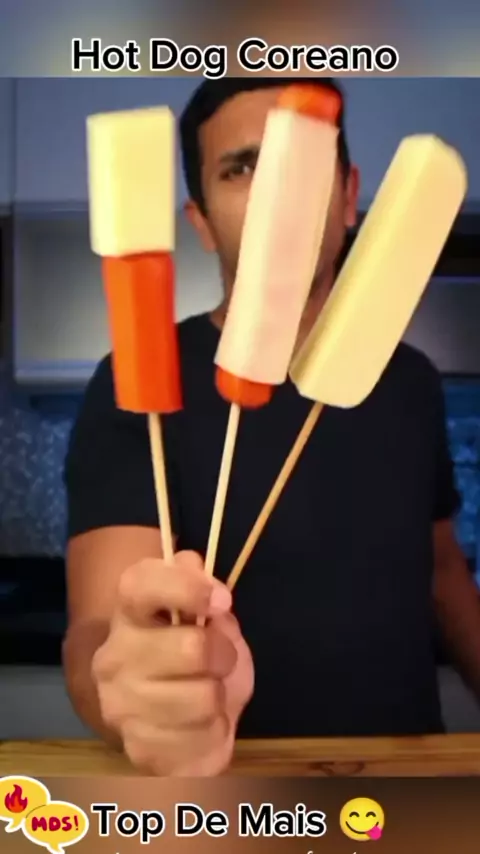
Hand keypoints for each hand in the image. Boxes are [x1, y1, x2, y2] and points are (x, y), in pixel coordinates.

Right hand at [92, 551, 253, 775]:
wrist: (157, 714)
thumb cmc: (185, 649)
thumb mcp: (201, 608)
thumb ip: (199, 581)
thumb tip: (199, 571)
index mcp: (127, 613)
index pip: (142, 585)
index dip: (187, 588)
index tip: (223, 600)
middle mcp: (113, 659)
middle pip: (192, 649)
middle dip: (223, 654)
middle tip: (220, 658)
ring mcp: (122, 708)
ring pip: (205, 698)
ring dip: (221, 696)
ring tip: (208, 693)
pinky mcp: (141, 752)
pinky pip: (205, 741)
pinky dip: (217, 733)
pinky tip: (201, 726)